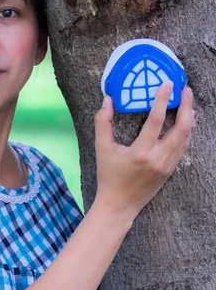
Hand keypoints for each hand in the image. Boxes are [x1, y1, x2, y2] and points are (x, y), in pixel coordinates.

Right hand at [94, 81, 193, 219]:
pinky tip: (185, 122)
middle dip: (186, 106)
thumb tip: (107, 100)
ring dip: (189, 118)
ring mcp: (167, 166)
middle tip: (185, 90)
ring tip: (187, 102)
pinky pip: (183, 148)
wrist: (119, 205)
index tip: (167, 83)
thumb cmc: (108, 175)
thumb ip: (102, 122)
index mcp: (141, 152)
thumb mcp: (101, 148)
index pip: (156, 120)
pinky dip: (186, 132)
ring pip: (186, 138)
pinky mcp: (170, 171)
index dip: (162, 99)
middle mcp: (158, 159)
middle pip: (181, 128)